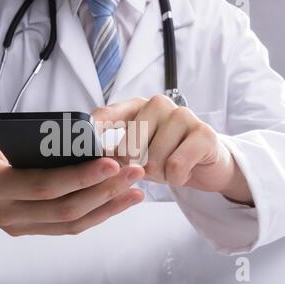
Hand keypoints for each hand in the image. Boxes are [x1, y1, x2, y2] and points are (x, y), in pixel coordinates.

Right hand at [0, 97, 144, 235]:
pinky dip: (100, 215)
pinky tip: (122, 200)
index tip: (110, 162)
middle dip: (103, 190)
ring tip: (136, 188)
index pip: (42, 185)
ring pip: (73, 221)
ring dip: (108, 205)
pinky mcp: (36, 229)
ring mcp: (24, 225)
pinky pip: (72, 227)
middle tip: (134, 171)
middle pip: (65, 207)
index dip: (77, 176)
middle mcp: (10, 213)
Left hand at [92, 95, 252, 203]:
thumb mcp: (135, 155)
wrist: (206, 166)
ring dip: (159, 175)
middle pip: (128, 147)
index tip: (78, 147)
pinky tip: (183, 172)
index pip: (107, 114)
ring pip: (152, 160)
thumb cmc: (166, 158)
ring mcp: (182, 115)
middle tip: (151, 167)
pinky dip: (175, 179)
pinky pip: (175, 166)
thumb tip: (83, 160)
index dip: (91, 131)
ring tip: (168, 168)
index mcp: (137, 107)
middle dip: (136, 169)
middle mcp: (158, 105)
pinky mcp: (203, 132)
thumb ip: (112, 153)